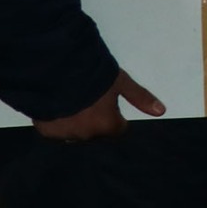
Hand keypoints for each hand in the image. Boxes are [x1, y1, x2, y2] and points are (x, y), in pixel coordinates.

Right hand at [33, 71, 163, 142]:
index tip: (109, 105)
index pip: (118, 129)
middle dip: (95, 120)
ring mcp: (64, 134)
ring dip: (76, 122)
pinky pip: (56, 129)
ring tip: (73, 101)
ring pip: (75, 132)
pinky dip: (58, 121)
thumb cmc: (92, 75)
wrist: (55, 72)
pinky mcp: (45, 131)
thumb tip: (161, 111)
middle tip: (89, 99)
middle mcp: (86, 135)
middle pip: (96, 131)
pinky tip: (57, 104)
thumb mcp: (121, 82)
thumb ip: (139, 97)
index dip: (115, 116)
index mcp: (107, 125)